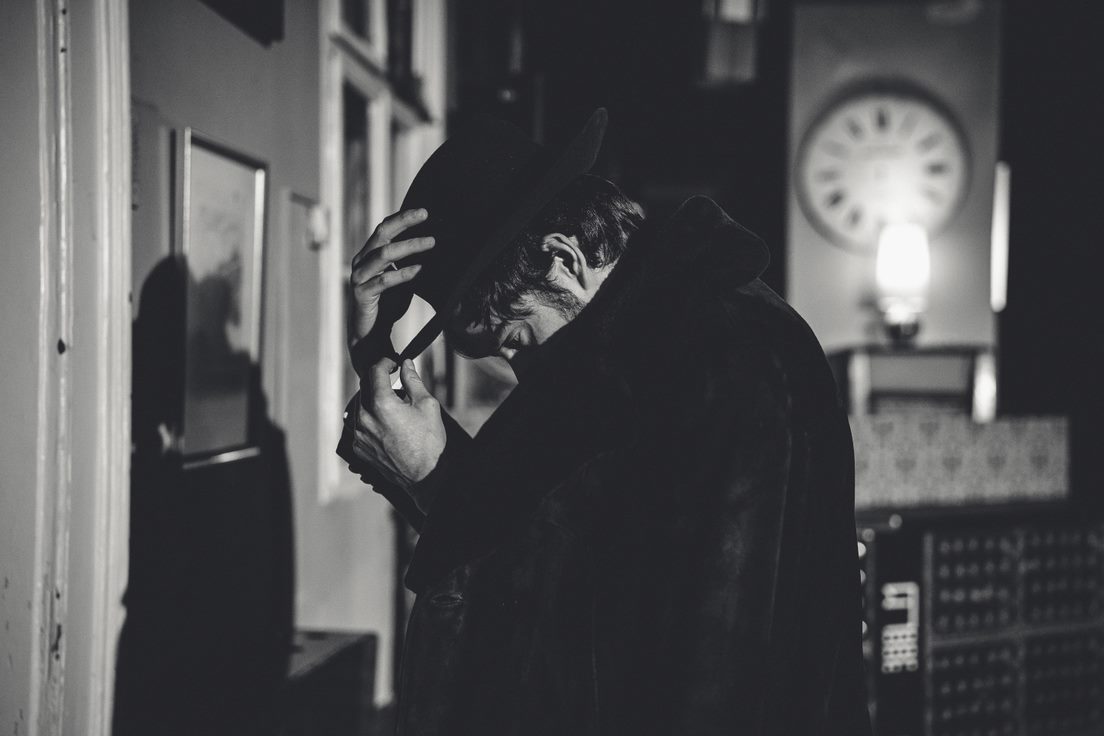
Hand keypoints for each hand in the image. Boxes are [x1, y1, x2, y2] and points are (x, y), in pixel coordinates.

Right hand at [348, 208, 434, 346]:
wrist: (371, 333)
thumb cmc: (389, 304)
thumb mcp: (403, 278)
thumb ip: (411, 262)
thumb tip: (436, 245)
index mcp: (369, 254)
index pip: (385, 228)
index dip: (403, 218)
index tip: (425, 211)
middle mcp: (362, 261)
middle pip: (382, 233)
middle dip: (405, 222)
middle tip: (426, 215)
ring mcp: (360, 277)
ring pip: (383, 254)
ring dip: (409, 246)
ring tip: (431, 242)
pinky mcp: (362, 294)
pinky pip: (384, 281)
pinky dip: (403, 274)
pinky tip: (419, 269)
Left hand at [351, 358, 445, 498]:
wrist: (426, 476)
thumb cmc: (430, 441)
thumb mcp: (427, 404)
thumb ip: (412, 380)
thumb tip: (406, 365)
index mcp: (380, 404)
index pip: (374, 372)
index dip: (385, 362)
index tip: (393, 363)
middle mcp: (364, 418)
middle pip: (365, 388)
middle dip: (379, 381)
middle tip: (394, 382)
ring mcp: (359, 435)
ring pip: (360, 407)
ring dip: (373, 400)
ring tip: (392, 405)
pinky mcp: (359, 448)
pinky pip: (359, 426)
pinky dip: (370, 419)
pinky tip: (386, 423)